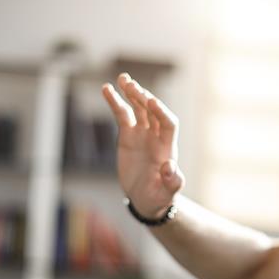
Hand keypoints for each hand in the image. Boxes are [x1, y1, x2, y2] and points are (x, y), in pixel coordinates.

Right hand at [102, 73, 183, 218]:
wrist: (146, 199)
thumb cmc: (159, 198)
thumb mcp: (167, 193)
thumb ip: (172, 182)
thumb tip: (170, 167)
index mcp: (168, 148)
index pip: (168, 123)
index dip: (161, 112)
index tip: (151, 101)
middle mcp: (156, 137)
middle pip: (152, 111)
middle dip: (143, 98)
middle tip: (132, 86)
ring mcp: (142, 134)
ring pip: (138, 108)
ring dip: (132, 93)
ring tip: (122, 79)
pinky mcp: (128, 135)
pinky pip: (122, 115)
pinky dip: (115, 101)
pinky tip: (106, 88)